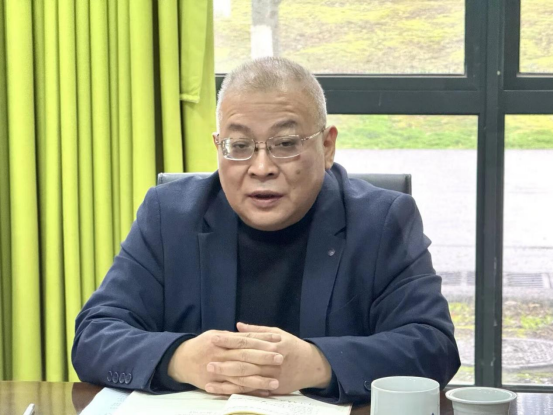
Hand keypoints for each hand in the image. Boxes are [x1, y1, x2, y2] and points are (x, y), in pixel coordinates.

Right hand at [168, 330, 282, 394]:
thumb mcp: (214, 334)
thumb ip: (232, 336)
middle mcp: (219, 356)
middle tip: (280, 358)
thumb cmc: (201, 345)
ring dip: (259, 379)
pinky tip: (262, 392)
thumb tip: (250, 333)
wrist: (181, 361)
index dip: (261, 340)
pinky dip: (249, 391)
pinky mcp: (215, 384)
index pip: (245, 340)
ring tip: (276, 381)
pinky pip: (234, 389)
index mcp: (220, 341)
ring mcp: (217, 371)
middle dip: (264, 358)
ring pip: (241, 376)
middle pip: (245, 356)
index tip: (277, 340)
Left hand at [206, 323, 331, 394]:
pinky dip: (235, 391)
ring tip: (209, 379)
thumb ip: (257, 330)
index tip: (213, 338)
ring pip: (245, 379)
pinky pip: (250, 391)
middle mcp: (269, 361)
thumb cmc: (292, 346)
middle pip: (243, 361)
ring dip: (226, 380)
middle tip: (207, 361)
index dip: (229, 340)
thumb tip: (238, 326)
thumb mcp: (277, 333)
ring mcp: (269, 377)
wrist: (311, 366)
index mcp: (270, 344)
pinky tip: (222, 391)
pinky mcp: (270, 389)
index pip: (245, 341)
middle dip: (224, 361)